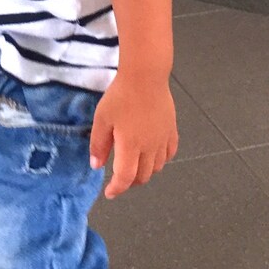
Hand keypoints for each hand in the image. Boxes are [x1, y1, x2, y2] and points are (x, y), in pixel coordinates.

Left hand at [89, 71, 177, 198]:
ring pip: (157, 167)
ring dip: (145, 173)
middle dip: (130, 182)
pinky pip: (169, 153)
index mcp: (130, 146)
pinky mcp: (171, 130)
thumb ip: (99, 144)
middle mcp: (149, 147)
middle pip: (143, 176)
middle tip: (120, 180)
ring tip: (135, 168)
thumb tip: (97, 165)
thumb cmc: (121, 95)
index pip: (125, 178)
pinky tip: (153, 155)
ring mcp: (162, 139)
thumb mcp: (102, 119)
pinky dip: (161, 160)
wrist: (145, 76)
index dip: (117, 189)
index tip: (110, 192)